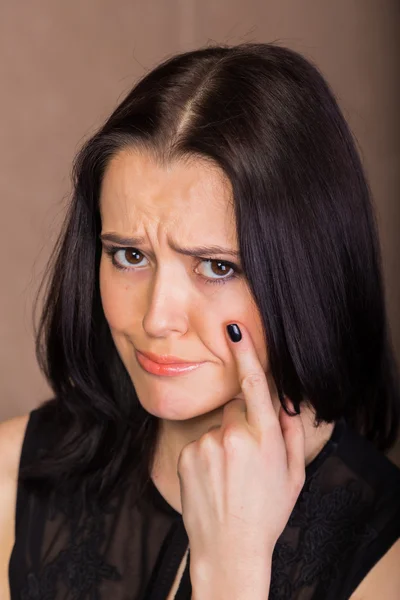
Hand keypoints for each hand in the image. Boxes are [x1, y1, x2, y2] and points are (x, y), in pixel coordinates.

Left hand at [177, 322, 305, 591]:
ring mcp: (206, 446)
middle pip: (235, 410)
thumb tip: (287, 404)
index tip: (235, 329)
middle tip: (246, 460)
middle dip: (241, 424)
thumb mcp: (293, 476)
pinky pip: (198, 443)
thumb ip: (292, 434)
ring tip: (228, 477)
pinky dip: (205, 456)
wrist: (229, 551)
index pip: (254, 386)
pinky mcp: (186, 456)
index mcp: (265, 438)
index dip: (246, 355)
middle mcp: (233, 436)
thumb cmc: (267, 514)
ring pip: (216, 428)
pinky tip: (212, 481)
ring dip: (222, 443)